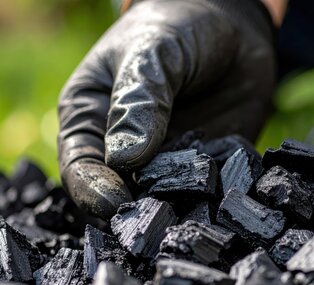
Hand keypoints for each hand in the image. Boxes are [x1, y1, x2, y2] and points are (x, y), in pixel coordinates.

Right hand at [58, 0, 275, 218]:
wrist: (233, 26)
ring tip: (191, 228)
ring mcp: (166, 164)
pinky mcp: (205, 170)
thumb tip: (126, 159)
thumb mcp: (153, 52)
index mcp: (90, 119)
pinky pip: (207, 196)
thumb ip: (139, 99)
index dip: (92, 191)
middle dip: (134, 216)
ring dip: (176, 217)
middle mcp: (124, 151)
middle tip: (155, 229)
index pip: (80, 167)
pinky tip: (226, 211)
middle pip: (118, 197)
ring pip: (164, 204)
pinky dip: (214, 206)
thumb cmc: (178, 27)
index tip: (115, 206)